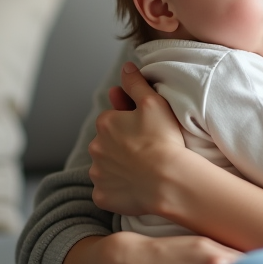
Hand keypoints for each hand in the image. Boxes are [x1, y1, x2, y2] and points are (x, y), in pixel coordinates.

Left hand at [89, 62, 189, 216]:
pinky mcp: (101, 196)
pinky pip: (107, 191)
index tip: (146, 132)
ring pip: (106, 167)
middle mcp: (95, 147)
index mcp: (105, 123)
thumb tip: (126, 67)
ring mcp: (97, 174)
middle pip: (107, 144)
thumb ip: (136, 83)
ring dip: (118, 167)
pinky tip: (135, 187)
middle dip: (121, 146)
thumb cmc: (163, 140)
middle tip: (145, 151)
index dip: (130, 125)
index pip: (113, 120)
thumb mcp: (153, 102)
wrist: (168, 179)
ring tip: (142, 170)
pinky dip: (117, 189)